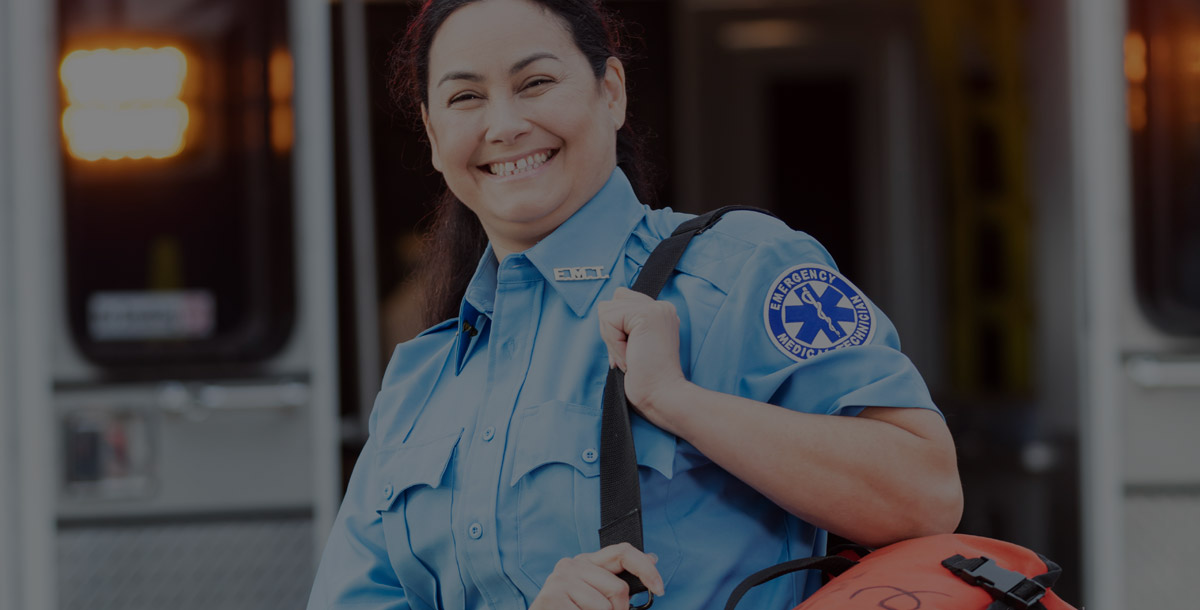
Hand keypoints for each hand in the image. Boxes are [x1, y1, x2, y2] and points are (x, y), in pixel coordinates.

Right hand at [530, 543, 664, 609]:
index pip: (623, 552)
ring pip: (606, 607)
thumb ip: (619, 578)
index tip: (661, 588)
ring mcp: (560, 579)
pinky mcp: (553, 597)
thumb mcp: (598, 593)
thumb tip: (652, 558)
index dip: (646, 569)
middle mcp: (572, 564)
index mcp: (587, 561)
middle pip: (619, 588)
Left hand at [597, 288, 689, 427]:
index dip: (616, 329)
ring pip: (607, 310)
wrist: (661, 394)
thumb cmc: (646, 378)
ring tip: (630, 355)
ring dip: (612, 339)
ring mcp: (656, 308)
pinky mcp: (646, 315)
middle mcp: (661, 306)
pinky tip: (630, 355)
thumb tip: (603, 309)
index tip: (630, 352)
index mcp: (660, 313)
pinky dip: (613, 342)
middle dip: (611, 332)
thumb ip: (625, 324)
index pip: (621, 301)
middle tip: (629, 354)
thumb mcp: (634, 343)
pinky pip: (609, 320)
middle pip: (612, 303)